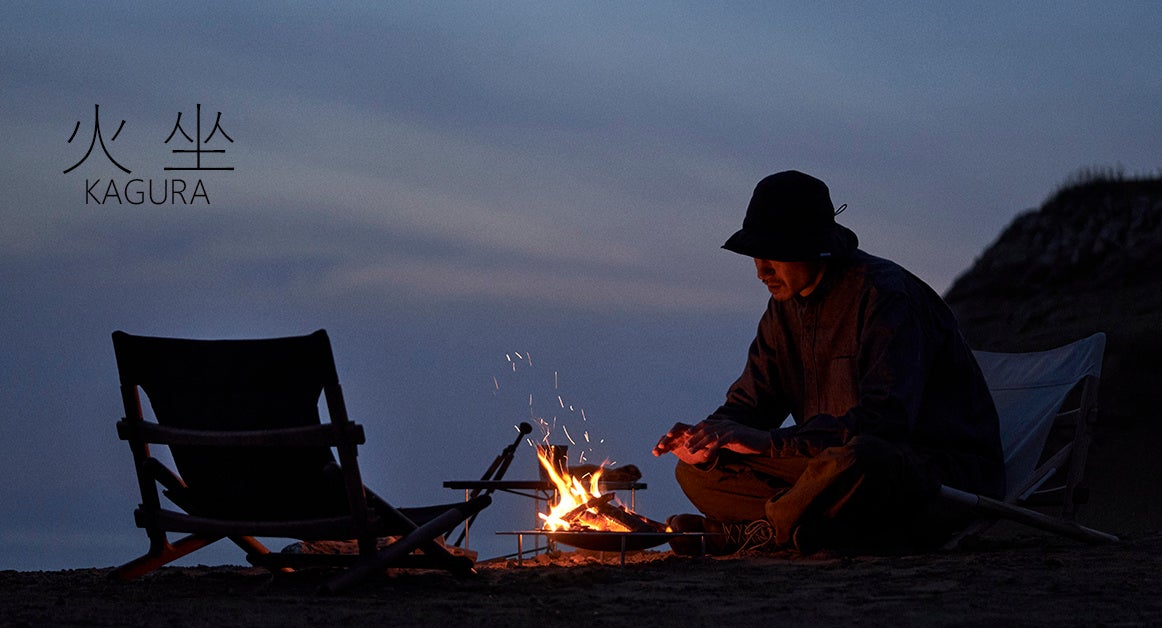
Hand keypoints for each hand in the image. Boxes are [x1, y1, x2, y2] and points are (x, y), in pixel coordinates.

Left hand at [653, 418, 771, 464]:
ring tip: (690, 451)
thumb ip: (718, 440)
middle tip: (682, 446)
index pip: (702, 425)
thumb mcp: (729, 440)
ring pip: (709, 435)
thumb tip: (708, 444)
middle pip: (703, 430)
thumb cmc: (745, 442)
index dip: (691, 430)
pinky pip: (721, 442)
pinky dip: (713, 448)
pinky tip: (706, 456)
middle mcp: (723, 424)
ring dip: (698, 444)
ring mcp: (729, 428)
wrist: (762, 441)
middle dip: (691, 438)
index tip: (681, 436)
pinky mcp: (735, 435)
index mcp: (720, 423)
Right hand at [653, 422, 711, 464]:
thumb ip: (707, 449)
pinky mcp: (672, 446)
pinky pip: (664, 448)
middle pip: (670, 434)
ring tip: (655, 452)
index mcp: (689, 431)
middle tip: (661, 446)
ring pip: (665, 441)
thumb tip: (706, 451)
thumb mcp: (708, 448)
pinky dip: (660, 450)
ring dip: (660, 445)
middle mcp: (680, 434)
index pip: (680, 427)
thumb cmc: (707, 449)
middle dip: (665, 440)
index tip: (669, 435)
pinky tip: (655, 454)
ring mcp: (675, 440)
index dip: (674, 430)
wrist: (703, 454)